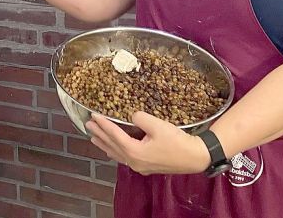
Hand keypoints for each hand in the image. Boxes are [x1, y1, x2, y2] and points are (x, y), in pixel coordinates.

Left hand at [86, 112, 210, 175]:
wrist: (195, 157)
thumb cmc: (178, 142)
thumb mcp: (158, 125)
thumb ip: (140, 118)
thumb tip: (132, 116)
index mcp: (134, 151)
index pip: (114, 135)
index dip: (103, 124)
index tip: (93, 116)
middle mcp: (134, 161)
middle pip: (112, 146)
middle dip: (99, 134)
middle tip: (88, 125)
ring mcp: (140, 166)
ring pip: (117, 154)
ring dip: (105, 144)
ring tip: (94, 138)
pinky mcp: (147, 167)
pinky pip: (125, 158)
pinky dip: (116, 151)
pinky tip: (113, 150)